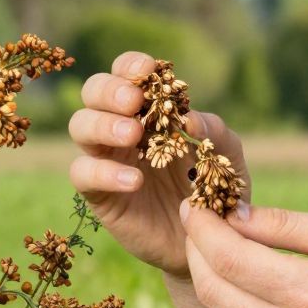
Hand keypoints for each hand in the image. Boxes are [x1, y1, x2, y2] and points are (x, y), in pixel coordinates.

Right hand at [67, 50, 250, 280]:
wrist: (207, 242)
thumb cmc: (214, 191)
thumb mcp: (227, 158)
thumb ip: (216, 132)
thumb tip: (191, 119)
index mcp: (148, 110)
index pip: (125, 73)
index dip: (130, 65)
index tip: (148, 71)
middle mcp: (121, 128)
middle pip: (93, 92)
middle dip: (110, 90)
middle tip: (135, 102)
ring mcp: (106, 159)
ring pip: (80, 126)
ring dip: (103, 124)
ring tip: (134, 135)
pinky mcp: (99, 194)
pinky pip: (83, 174)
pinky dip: (104, 172)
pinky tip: (134, 180)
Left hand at [178, 201, 307, 307]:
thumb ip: (285, 225)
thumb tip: (232, 215)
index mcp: (307, 294)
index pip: (227, 257)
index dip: (201, 228)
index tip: (192, 205)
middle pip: (211, 288)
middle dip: (196, 250)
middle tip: (198, 224)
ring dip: (209, 278)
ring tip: (219, 250)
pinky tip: (242, 287)